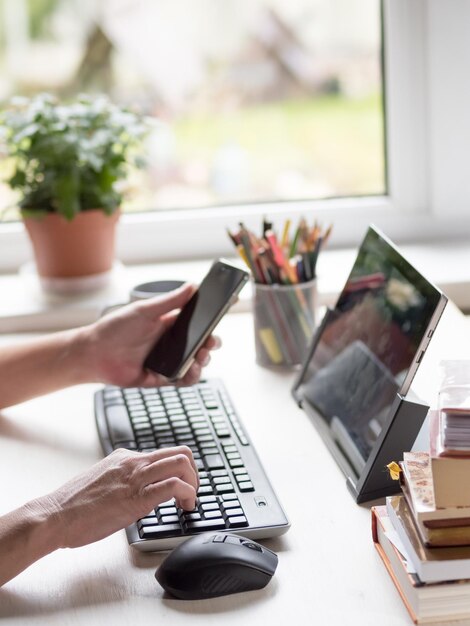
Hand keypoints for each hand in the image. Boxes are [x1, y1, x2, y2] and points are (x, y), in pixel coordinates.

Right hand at [39, 446, 198, 548]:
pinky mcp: (137, 497)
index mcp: (124, 457)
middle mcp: (133, 462)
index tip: (180, 486)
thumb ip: (122, 480)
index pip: (163, 454)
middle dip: (193, 473)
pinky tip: (183, 508)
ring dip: (194, 483)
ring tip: (188, 502)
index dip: (178, 470)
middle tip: (190, 492)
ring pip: (181, 463)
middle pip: (180, 452)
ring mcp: (136, 478)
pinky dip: (188, 494)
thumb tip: (138, 490)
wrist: (54, 516)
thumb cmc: (74, 506)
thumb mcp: (103, 481)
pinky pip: (173, 486)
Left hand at [84, 283, 220, 387]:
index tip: (219, 322)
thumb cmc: (115, 328)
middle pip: (199, 345)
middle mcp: (170, 343)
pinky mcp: (160, 378)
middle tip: (210, 343)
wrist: (94, 353)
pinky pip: (181, 380)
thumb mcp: (144, 310)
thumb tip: (192, 286)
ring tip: (199, 358)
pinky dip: (189, 378)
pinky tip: (189, 372)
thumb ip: (169, 301)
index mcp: (168, 324)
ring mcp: (166, 361)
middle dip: (210, 345)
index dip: (209, 324)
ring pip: (194, 364)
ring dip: (202, 362)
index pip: (196, 323)